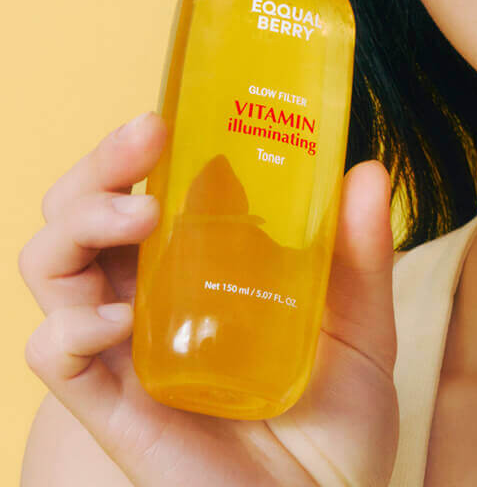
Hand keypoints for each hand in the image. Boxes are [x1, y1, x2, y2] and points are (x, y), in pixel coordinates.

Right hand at [20, 112, 399, 485]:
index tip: (178, 105)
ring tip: (140, 213)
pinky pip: (55, 357)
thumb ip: (361, 254)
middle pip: (86, 210)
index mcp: (201, 265)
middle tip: (148, 132)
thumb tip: (370, 169)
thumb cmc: (336, 423)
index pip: (150, 185)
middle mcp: (153, 297)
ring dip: (80, 221)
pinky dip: (68, 327)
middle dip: (100, 163)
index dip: (146, 142)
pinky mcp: (116, 409)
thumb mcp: (362, 327)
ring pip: (54, 265)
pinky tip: (114, 314)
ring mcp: (128, 350)